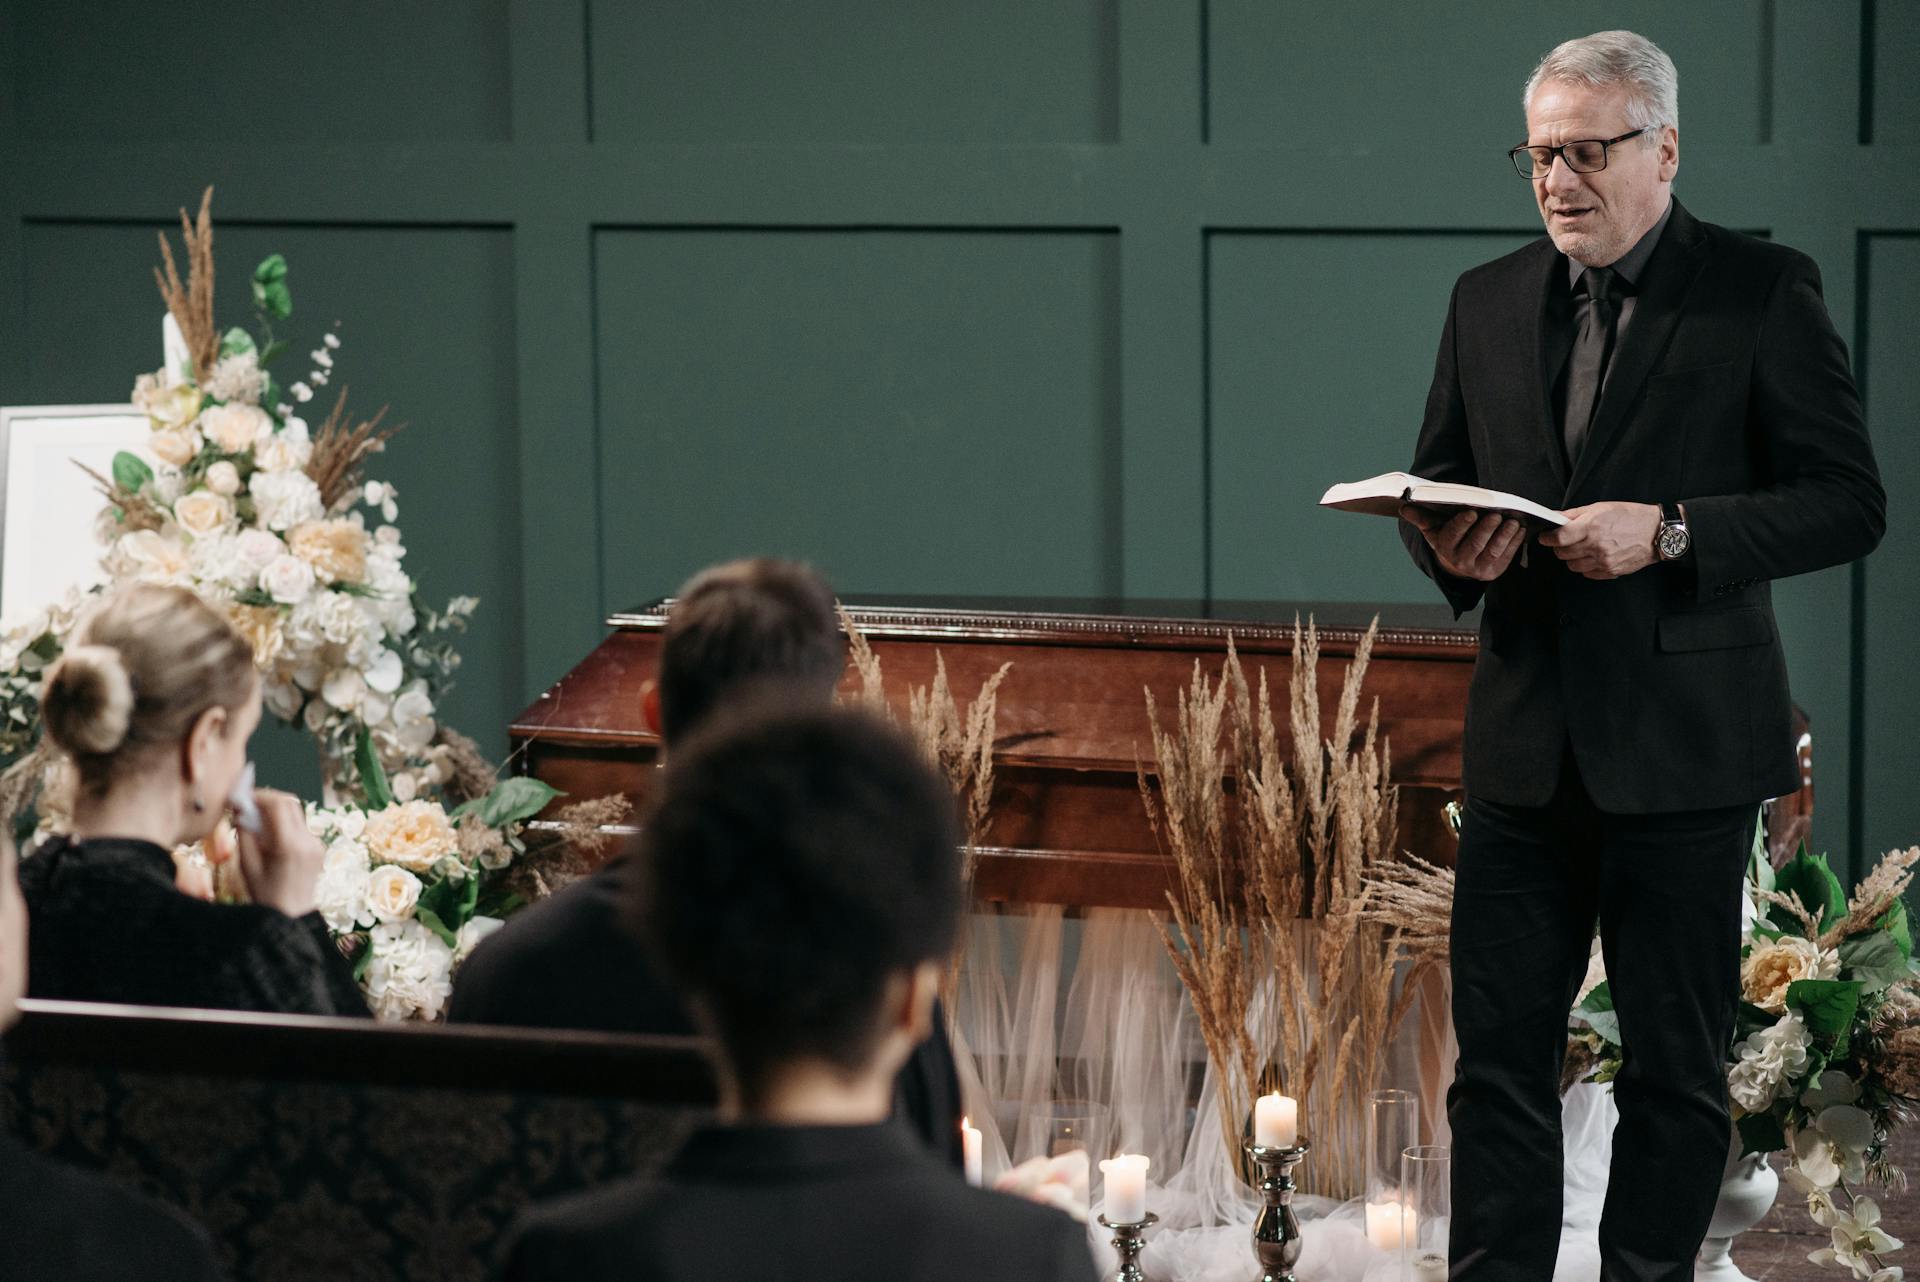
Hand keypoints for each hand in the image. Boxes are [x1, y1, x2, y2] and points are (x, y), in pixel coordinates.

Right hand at [234, 789, 324, 917]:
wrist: (292, 915)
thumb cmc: (265, 895)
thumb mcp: (247, 865)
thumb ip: (245, 834)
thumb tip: (241, 809)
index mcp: (289, 846)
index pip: (278, 804)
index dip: (259, 796)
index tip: (241, 798)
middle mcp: (307, 841)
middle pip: (290, 803)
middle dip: (267, 799)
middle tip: (247, 805)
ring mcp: (316, 843)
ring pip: (296, 813)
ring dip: (276, 811)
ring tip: (256, 822)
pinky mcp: (319, 847)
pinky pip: (300, 826)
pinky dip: (284, 824)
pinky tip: (271, 837)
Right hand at [1400, 504, 1525, 581]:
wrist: (1458, 561)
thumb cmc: (1447, 535)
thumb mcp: (1434, 527)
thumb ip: (1422, 517)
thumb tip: (1405, 508)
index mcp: (1444, 547)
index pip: (1452, 536)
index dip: (1462, 524)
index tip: (1471, 511)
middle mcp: (1460, 561)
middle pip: (1475, 544)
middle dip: (1486, 529)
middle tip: (1496, 515)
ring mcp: (1478, 568)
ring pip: (1493, 551)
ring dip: (1504, 536)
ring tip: (1513, 522)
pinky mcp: (1494, 571)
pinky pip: (1506, 557)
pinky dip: (1514, 543)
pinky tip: (1520, 530)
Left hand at [1538, 501, 1660, 579]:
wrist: (1657, 532)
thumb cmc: (1630, 516)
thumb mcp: (1601, 507)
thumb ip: (1574, 514)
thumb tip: (1554, 517)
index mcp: (1592, 527)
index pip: (1559, 538)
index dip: (1548, 538)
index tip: (1545, 537)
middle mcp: (1596, 546)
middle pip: (1562, 553)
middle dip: (1559, 547)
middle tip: (1565, 541)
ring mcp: (1603, 561)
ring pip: (1572, 566)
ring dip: (1572, 558)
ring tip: (1582, 548)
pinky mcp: (1610, 571)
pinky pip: (1587, 573)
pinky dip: (1586, 566)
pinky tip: (1594, 556)